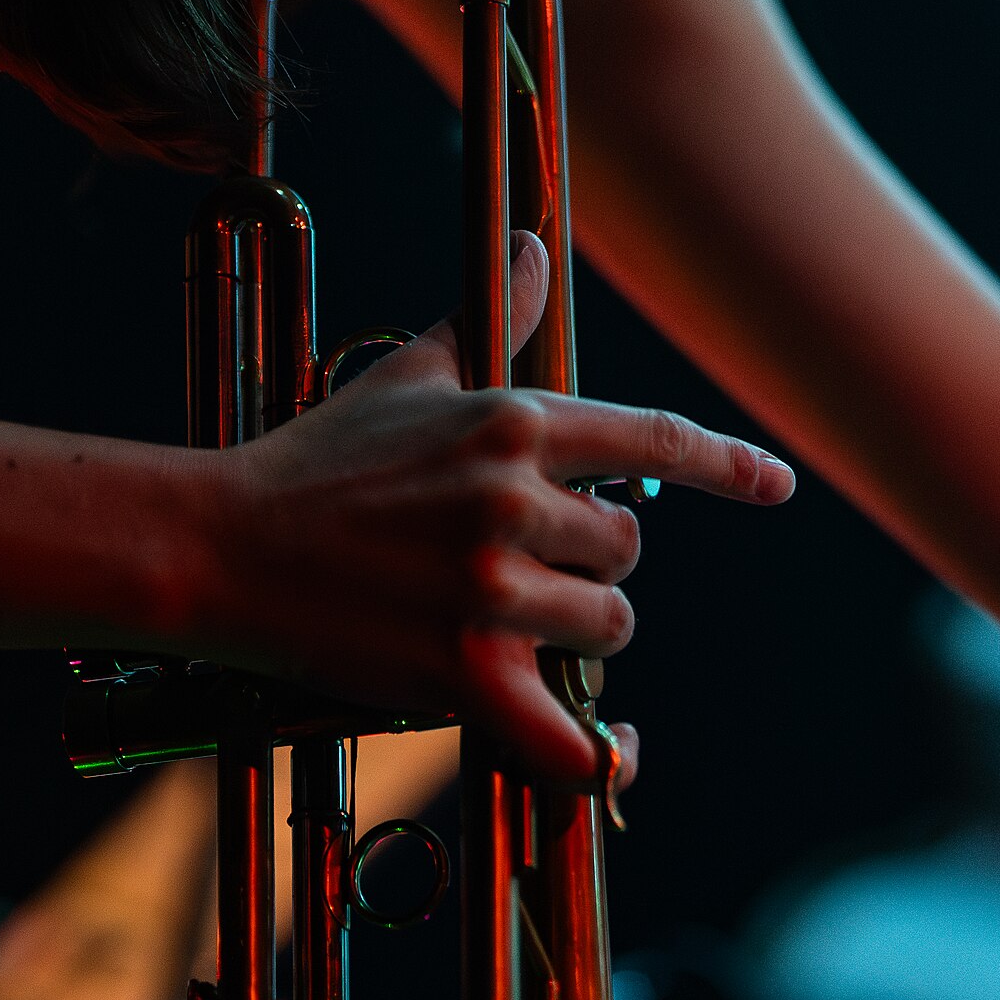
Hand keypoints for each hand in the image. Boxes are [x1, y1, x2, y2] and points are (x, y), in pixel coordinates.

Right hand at [188, 234, 793, 784]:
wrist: (222, 546)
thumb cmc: (317, 459)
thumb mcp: (408, 375)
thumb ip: (488, 316)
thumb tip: (535, 244)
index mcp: (512, 423)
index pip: (651, 439)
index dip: (726, 466)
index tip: (777, 486)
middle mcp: (514, 501)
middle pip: (626, 549)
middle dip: (589, 561)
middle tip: (515, 564)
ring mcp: (491, 591)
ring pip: (607, 626)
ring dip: (574, 633)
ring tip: (502, 619)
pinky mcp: (464, 675)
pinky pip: (571, 735)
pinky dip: (603, 755)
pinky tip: (619, 751)